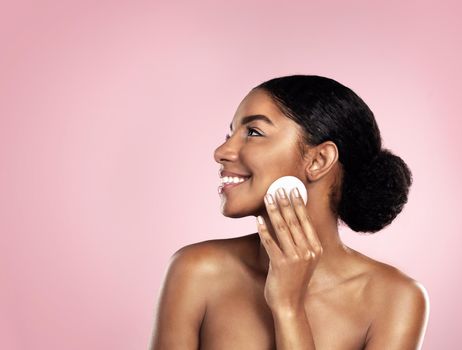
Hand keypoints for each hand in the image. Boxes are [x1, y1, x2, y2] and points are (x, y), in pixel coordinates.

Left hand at [256, 187, 322, 311]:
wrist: (290, 305)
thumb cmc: (294, 281)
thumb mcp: (304, 260)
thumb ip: (301, 242)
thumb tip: (291, 220)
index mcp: (316, 249)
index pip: (306, 221)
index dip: (298, 204)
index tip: (293, 190)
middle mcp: (308, 252)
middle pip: (294, 221)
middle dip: (285, 202)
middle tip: (279, 188)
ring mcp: (295, 258)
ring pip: (282, 229)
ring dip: (274, 211)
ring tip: (268, 198)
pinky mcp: (280, 264)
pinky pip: (270, 242)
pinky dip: (263, 230)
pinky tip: (258, 220)